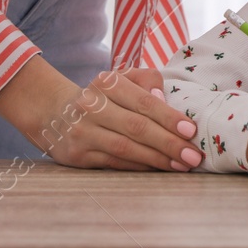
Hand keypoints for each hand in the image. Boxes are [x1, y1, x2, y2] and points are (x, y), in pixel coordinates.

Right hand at [0, 58, 203, 171]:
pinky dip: (140, 167)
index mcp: (107, 83)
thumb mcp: (120, 78)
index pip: (143, 101)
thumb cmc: (100, 95)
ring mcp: (83, 132)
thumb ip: (146, 80)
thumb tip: (162, 98)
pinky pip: (115, 163)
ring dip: (157, 159)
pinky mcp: (78, 156)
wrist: (53, 112)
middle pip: (137, 127)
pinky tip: (159, 169)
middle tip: (194, 156)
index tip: (191, 130)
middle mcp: (92, 106)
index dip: (168, 117)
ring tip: (182, 165)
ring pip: (126, 149)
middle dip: (169, 143)